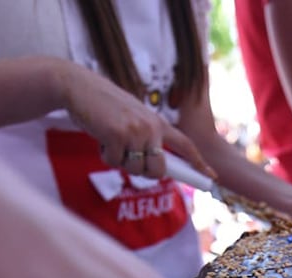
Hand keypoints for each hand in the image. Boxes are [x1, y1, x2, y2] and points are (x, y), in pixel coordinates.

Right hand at [60, 62, 211, 179]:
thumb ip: (146, 137)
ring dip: (120, 161)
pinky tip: (101, 136)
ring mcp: (135, 132)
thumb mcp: (133, 118)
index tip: (212, 176)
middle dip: (143, 172)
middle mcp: (151, 127)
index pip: (185, 145)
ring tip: (111, 139)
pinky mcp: (117, 136)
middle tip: (128, 158)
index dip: (198, 162)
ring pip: (134, 169)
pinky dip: (105, 155)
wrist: (79, 86)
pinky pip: (114, 162)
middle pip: (158, 170)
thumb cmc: (105, 106)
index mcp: (158, 122)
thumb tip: (154, 167)